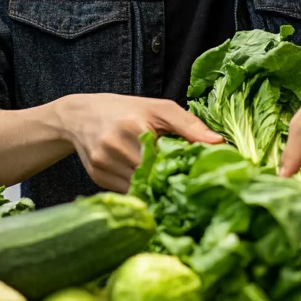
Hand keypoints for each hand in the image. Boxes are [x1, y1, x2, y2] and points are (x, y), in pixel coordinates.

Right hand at [53, 94, 221, 191]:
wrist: (80, 116)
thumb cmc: (126, 109)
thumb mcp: (159, 108)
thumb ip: (189, 125)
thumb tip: (220, 143)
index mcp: (135, 126)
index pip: (169, 158)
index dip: (184, 169)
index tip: (199, 177)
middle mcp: (116, 146)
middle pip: (154, 176)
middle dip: (171, 182)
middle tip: (188, 186)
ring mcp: (104, 163)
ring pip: (140, 188)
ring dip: (156, 190)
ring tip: (169, 186)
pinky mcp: (97, 177)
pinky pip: (126, 192)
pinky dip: (139, 190)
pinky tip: (147, 184)